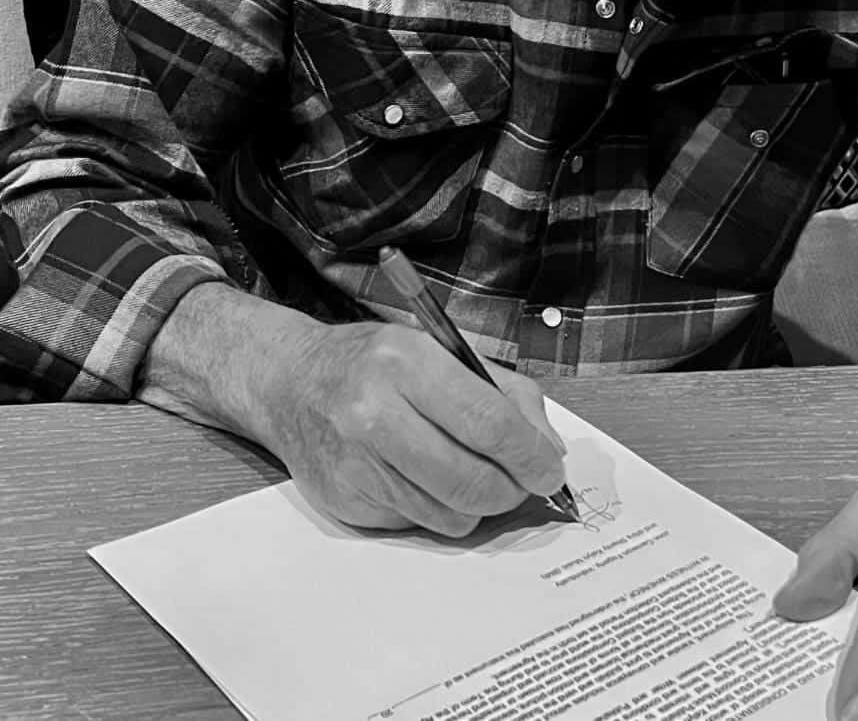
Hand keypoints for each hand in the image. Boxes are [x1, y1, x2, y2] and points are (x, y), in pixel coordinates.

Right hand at [261, 320, 567, 536]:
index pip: (488, 423)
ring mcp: (356, 464)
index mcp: (408, 362)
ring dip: (477, 503)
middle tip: (524, 483)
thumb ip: (503, 392)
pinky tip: (424, 476)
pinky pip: (417, 524)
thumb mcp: (441, 349)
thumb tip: (547, 448)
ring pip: (449, 514)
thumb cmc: (376, 362)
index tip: (549, 469)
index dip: (529, 455)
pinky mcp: (345, 503)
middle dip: (512, 490)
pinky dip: (436, 508)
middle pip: (471, 480)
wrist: (291, 382)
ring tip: (473, 473)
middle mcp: (375, 414)